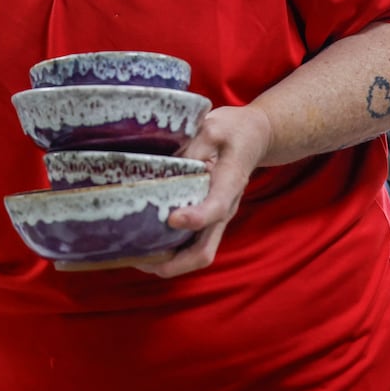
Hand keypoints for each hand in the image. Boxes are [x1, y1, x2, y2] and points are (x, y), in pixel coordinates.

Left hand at [137, 104, 271, 277]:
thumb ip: (193, 145)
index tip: (171, 219)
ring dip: (168, 262)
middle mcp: (224, 208)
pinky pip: (191, 245)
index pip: (216, 208)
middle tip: (140, 259)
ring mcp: (216, 218)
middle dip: (173, 263)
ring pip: (197, 253)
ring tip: (134, 257)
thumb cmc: (233, 130)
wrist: (255, 136)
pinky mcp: (208, 219)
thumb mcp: (214, 127)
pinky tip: (144, 246)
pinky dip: (169, 252)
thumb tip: (165, 164)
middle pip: (204, 251)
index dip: (195, 218)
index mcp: (229, 183)